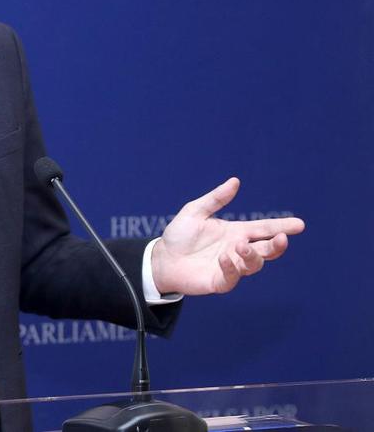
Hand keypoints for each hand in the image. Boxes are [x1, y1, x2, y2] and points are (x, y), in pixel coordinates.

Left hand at [151, 177, 304, 295]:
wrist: (161, 258)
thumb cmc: (179, 235)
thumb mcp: (195, 211)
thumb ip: (216, 199)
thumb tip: (235, 181)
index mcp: (236, 232)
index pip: (263, 229)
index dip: (281, 226)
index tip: (299, 224)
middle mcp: (238, 250)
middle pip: (266, 250)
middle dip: (276, 246)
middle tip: (281, 238)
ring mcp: (231, 267)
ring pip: (253, 264)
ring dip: (252, 255)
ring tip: (241, 246)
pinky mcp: (220, 281)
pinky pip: (232, 277)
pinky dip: (232, 267)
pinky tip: (224, 258)